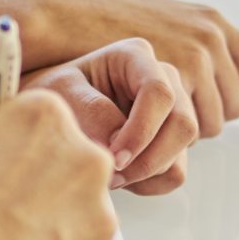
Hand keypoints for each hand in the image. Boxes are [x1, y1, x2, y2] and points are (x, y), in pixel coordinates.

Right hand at [0, 95, 117, 239]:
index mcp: (44, 120)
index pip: (44, 125)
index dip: (18, 152)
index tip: (4, 170)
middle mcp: (83, 162)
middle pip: (73, 171)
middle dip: (44, 192)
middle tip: (3, 216)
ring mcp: (98, 221)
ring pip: (82, 223)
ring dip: (53, 235)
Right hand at [12, 0, 238, 135]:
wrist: (62, 15)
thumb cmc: (101, 24)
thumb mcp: (159, 23)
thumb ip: (188, 47)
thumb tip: (215, 77)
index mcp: (212, 22)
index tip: (224, 107)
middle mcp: (211, 37)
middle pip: (236, 105)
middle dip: (208, 121)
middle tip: (172, 126)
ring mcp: (194, 57)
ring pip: (213, 123)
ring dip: (187, 135)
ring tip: (152, 131)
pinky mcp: (171, 80)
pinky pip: (190, 130)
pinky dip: (170, 142)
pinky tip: (143, 136)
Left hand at [29, 38, 196, 193]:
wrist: (55, 114)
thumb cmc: (55, 95)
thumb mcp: (60, 93)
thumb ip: (90, 112)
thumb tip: (119, 147)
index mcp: (135, 56)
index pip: (159, 93)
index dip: (141, 130)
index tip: (114, 158)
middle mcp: (164, 79)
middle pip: (183, 125)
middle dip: (148, 160)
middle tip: (110, 176)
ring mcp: (175, 110)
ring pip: (182, 151)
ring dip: (146, 173)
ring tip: (108, 173)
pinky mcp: (173, 140)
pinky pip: (176, 172)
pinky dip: (150, 183)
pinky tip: (121, 174)